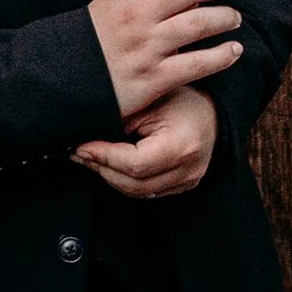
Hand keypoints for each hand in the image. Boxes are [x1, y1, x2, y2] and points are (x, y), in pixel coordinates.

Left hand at [73, 87, 219, 199]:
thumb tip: (86, 140)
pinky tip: (110, 164)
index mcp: (182, 145)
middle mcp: (188, 169)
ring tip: (91, 157)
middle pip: (133, 183)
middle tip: (80, 153)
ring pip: (137, 191)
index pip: (135, 164)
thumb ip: (121, 120)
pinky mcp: (183, 185)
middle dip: (102, 168)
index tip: (82, 146)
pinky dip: (125, 180)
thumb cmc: (181, 99)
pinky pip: (146, 191)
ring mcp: (187, 181)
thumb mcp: (151, 100)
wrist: (212, 110)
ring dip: (110, 176)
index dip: (104, 157)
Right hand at [88, 0, 245, 118]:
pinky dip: (222, 55)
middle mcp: (139, 14)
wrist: (61, 77)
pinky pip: (197, 64)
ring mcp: (146, 46)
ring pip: (201, 23)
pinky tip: (234, 51)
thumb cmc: (95, 39)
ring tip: (235, 18)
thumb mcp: (114, 2)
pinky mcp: (153, 78)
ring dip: (226, 17)